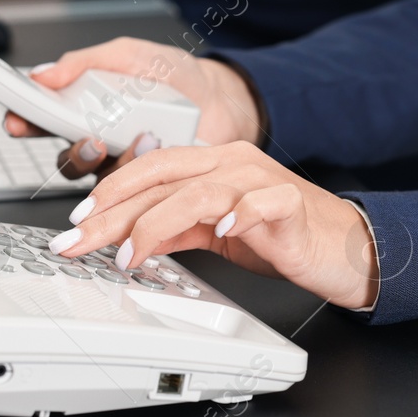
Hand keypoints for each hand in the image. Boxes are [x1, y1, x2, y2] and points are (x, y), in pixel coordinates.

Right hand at [2, 38, 262, 173]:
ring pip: (99, 180)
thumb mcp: (128, 56)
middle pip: (67, 158)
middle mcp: (99, 140)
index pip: (43, 118)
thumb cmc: (175, 76)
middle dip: (74, 153)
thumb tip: (44, 72)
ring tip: (139, 137)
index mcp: (85, 107)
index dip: (24, 121)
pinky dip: (141, 167)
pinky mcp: (147, 183)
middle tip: (90, 140)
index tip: (16, 120)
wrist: (221, 98)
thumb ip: (85, 62)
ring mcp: (122, 165)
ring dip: (117, 163)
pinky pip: (132, 188)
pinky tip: (156, 145)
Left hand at [47, 141, 380, 309]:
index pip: (149, 169)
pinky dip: (238, 213)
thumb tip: (127, 238)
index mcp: (212, 165)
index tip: (75, 222)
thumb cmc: (281, 235)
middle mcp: (232, 164)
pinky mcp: (290, 203)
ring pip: (200, 189)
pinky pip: (261, 201)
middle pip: (162, 178)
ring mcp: (261, 180)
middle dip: (114, 211)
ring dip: (158, 222)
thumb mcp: (214, 233)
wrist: (342, 249)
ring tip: (130, 252)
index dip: (109, 192)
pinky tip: (221, 230)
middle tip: (80, 240)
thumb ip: (175, 229)